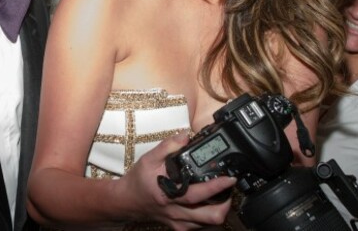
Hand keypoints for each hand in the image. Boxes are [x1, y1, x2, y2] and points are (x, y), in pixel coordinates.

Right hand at [118, 132, 235, 229]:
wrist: (126, 201)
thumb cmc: (138, 181)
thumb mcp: (149, 159)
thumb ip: (167, 146)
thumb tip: (186, 136)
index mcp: (169, 194)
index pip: (198, 194)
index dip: (218, 187)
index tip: (230, 178)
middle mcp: (176, 212)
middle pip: (212, 217)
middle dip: (226, 204)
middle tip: (229, 188)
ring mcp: (179, 223)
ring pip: (209, 224)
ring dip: (219, 209)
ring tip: (221, 194)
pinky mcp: (179, 228)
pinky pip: (201, 226)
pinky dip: (208, 215)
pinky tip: (208, 202)